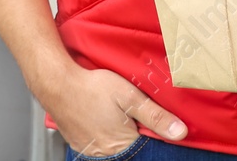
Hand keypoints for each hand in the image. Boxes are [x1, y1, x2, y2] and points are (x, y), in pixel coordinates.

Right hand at [42, 65, 187, 156]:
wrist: (57, 83)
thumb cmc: (92, 88)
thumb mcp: (130, 97)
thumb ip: (155, 116)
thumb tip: (179, 132)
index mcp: (122, 145)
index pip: (147, 147)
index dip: (151, 132)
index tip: (149, 119)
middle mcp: (105, 153)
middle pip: (130, 147)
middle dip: (134, 131)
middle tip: (129, 112)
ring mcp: (90, 150)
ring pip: (114, 145)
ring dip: (119, 132)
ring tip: (114, 113)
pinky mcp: (79, 144)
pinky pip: (98, 143)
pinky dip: (103, 132)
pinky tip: (101, 116)